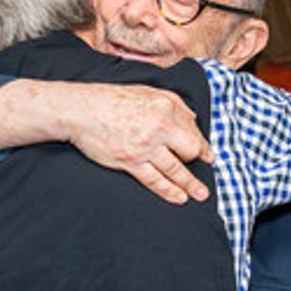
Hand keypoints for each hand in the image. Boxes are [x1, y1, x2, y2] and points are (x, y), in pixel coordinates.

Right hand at [0, 79, 213, 204]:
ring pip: (175, 169)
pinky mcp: (130, 162)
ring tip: (201, 195)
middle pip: (189, 150)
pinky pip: (155, 180)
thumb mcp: (149, 92)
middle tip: (204, 169)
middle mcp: (159, 127)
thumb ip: (175, 104)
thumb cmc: (113, 99)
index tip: (209, 156)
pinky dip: (169, 191)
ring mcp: (145, 146)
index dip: (202, 145)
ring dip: (190, 184)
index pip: (192, 130)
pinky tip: (179, 198)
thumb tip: (194, 121)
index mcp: (166, 107)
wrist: (81, 110)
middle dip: (196, 161)